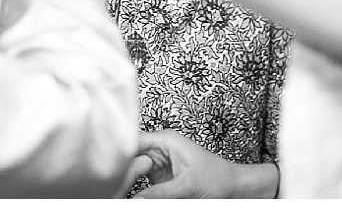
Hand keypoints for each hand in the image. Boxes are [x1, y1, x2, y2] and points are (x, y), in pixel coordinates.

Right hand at [127, 129, 277, 197]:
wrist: (236, 188)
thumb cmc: (220, 179)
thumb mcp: (187, 187)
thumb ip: (159, 194)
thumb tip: (135, 200)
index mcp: (165, 140)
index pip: (132, 141)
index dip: (117, 154)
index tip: (106, 170)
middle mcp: (158, 149)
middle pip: (128, 157)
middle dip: (120, 172)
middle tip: (112, 187)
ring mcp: (158, 164)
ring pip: (131, 171)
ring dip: (126, 182)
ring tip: (118, 192)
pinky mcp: (160, 178)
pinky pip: (141, 183)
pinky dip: (135, 189)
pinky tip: (130, 195)